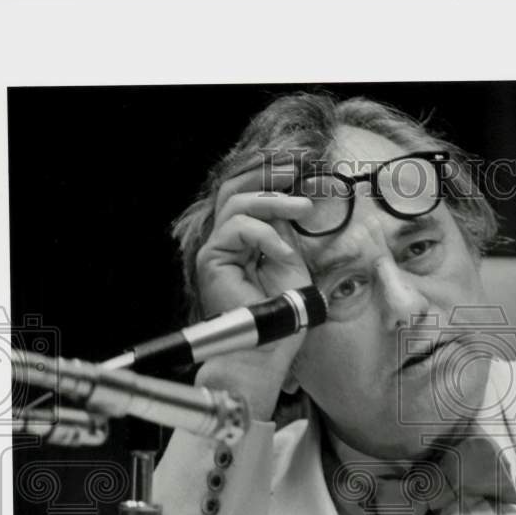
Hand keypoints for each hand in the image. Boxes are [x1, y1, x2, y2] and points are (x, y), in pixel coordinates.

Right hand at [193, 162, 316, 420]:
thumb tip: (288, 203)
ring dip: (273, 202)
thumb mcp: (292, 260)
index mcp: (246, 241)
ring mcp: (217, 249)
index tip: (300, 168)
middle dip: (267, 176)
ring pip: (236, 205)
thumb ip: (284, 231)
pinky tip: (284, 253)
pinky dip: (265, 235)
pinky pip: (236, 229)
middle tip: (296, 170)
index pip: (251, 197)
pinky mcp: (212, 259)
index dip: (271, 178)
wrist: (271, 345)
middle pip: (236, 191)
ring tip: (303, 209)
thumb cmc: (285, 311)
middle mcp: (227, 242)